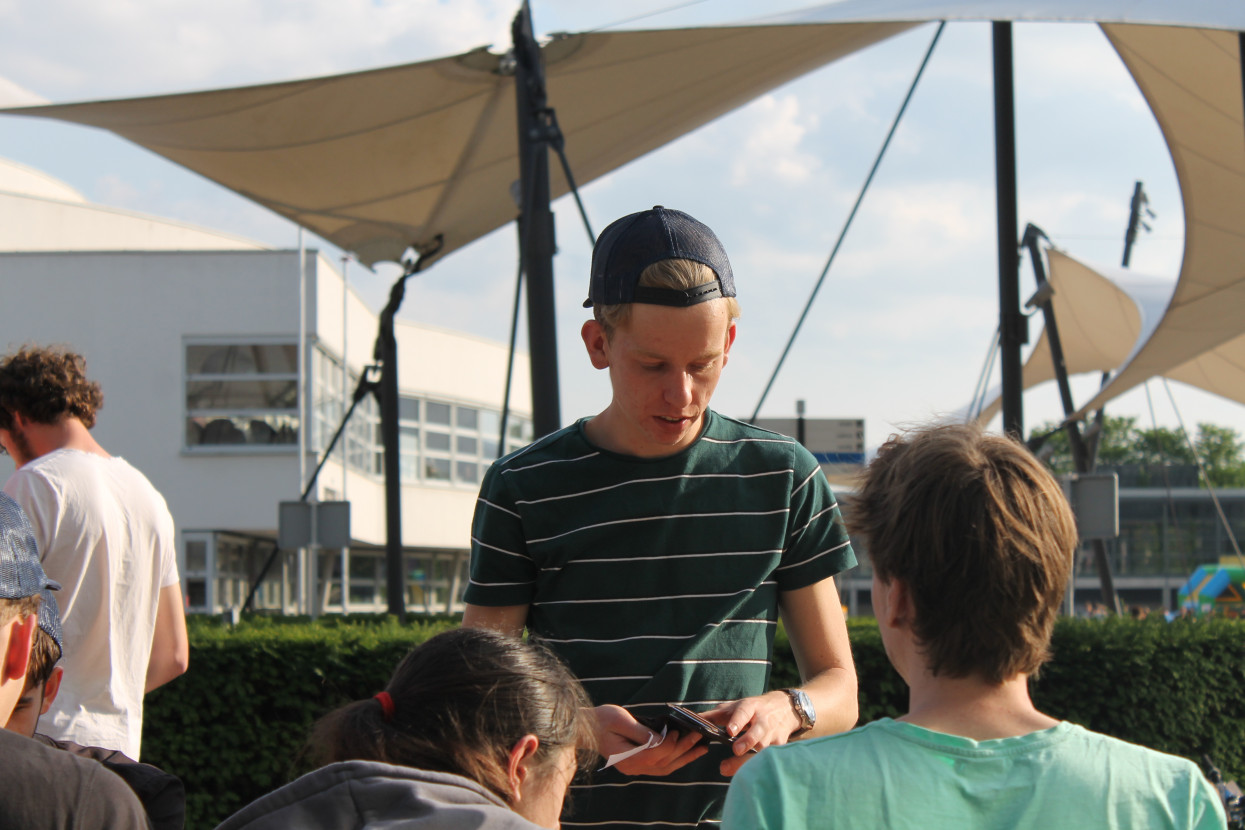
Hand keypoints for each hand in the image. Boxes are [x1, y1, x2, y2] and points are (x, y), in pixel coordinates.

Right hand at [592, 705, 708, 775]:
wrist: (587, 728)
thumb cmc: (602, 719)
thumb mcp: (620, 720)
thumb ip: (640, 731)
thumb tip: (661, 738)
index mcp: (625, 757)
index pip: (653, 757)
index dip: (668, 746)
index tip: (676, 732)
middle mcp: (631, 767)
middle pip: (662, 764)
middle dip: (682, 750)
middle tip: (699, 737)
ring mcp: (635, 768)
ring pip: (664, 768)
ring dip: (684, 758)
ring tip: (701, 748)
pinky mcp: (638, 764)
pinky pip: (660, 766)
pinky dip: (675, 759)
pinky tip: (686, 752)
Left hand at [702, 691, 799, 776]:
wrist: (784, 708)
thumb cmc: (752, 709)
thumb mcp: (734, 708)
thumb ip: (714, 716)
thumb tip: (691, 720)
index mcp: (751, 708)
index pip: (744, 713)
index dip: (737, 721)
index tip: (729, 731)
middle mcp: (764, 721)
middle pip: (758, 733)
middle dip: (748, 741)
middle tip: (735, 750)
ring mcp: (773, 736)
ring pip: (764, 750)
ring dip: (748, 761)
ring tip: (726, 768)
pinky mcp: (779, 748)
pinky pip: (769, 760)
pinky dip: (757, 768)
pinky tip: (744, 776)